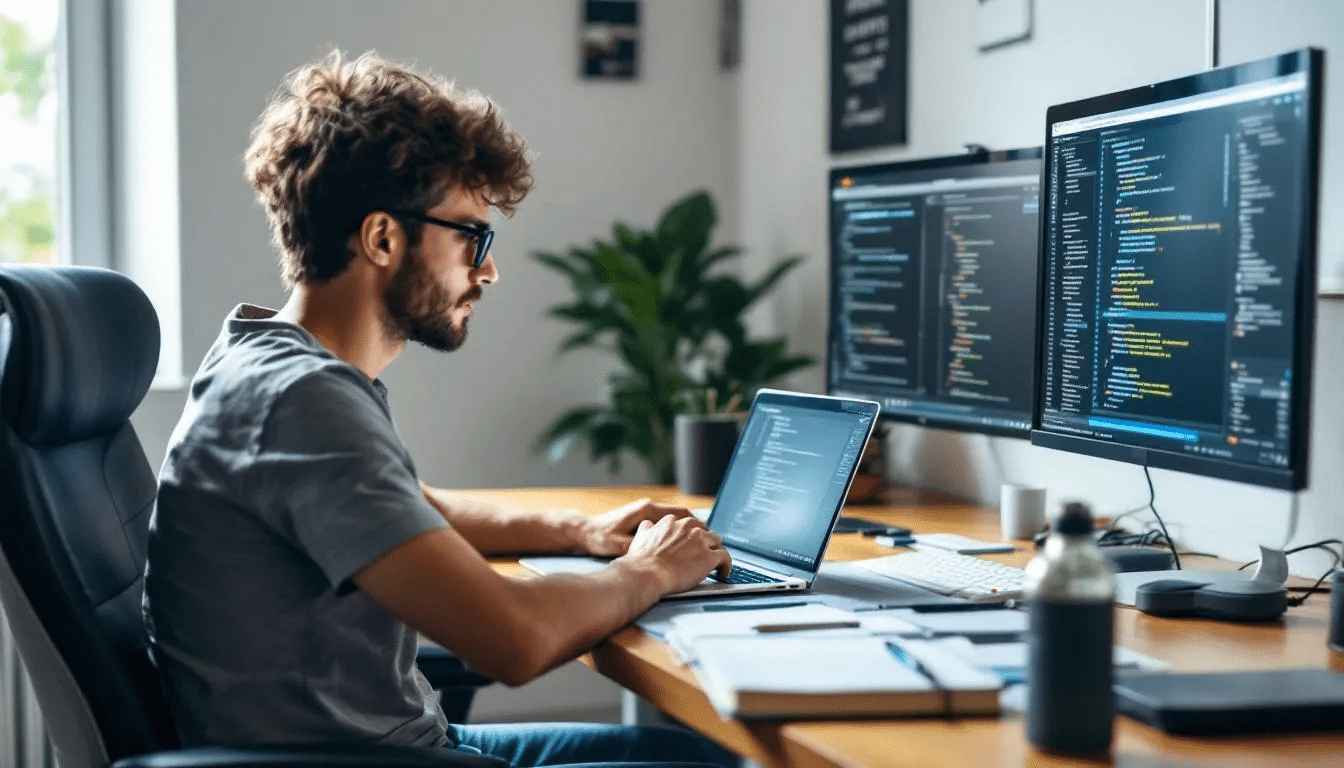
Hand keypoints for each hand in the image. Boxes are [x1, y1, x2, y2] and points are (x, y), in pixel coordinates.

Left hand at [577, 498, 697, 556]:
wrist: (584, 531)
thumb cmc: (600, 537)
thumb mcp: (620, 545)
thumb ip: (640, 546)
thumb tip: (658, 552)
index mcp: (647, 511)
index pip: (680, 513)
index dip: (696, 525)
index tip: (707, 535)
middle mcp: (648, 507)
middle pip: (681, 514)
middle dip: (696, 526)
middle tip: (709, 540)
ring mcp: (644, 511)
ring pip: (674, 517)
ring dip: (686, 528)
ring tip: (699, 542)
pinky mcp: (641, 518)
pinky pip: (665, 521)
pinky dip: (676, 530)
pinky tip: (679, 542)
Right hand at [619, 515, 732, 594]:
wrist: (646, 574)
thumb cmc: (641, 560)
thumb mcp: (641, 536)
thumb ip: (647, 528)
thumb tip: (648, 525)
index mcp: (673, 522)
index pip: (690, 524)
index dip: (692, 535)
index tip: (692, 543)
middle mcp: (688, 528)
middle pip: (706, 531)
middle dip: (706, 541)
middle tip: (705, 553)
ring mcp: (700, 542)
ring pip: (717, 541)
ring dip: (716, 551)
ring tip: (716, 564)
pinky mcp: (708, 558)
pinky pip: (725, 557)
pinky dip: (726, 565)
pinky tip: (723, 572)